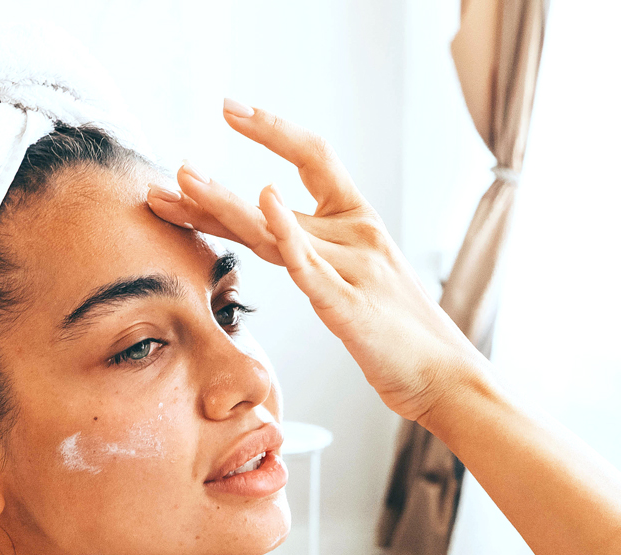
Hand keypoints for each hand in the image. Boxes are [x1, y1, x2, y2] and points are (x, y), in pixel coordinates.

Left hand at [146, 101, 487, 425]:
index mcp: (358, 222)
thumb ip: (314, 254)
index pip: (313, 156)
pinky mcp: (351, 308)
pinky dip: (289, 232)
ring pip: (279, 231)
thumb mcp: (352, 282)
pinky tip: (265, 201)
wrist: (447, 380)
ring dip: (226, 207)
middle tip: (173, 169)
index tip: (230, 109)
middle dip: (218, 186)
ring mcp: (356, 269)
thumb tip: (269, 227)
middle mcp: (357, 235)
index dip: (271, 129)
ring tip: (184, 184)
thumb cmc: (397, 337)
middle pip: (276, 197)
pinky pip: (313, 267)